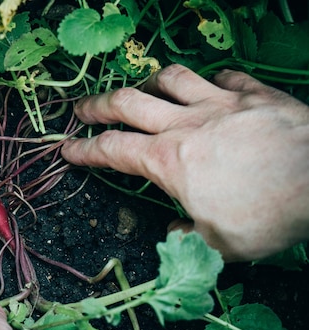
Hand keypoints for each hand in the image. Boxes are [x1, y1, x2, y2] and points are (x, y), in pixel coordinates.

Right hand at [62, 64, 308, 260]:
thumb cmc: (268, 214)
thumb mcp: (218, 245)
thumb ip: (187, 239)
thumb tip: (175, 235)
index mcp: (168, 160)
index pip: (112, 150)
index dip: (84, 149)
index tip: (67, 148)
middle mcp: (186, 124)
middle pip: (128, 103)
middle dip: (98, 104)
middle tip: (82, 108)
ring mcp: (220, 102)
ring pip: (171, 78)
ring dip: (150, 82)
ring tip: (143, 89)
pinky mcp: (255, 94)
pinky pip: (225, 76)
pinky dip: (212, 80)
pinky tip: (212, 86)